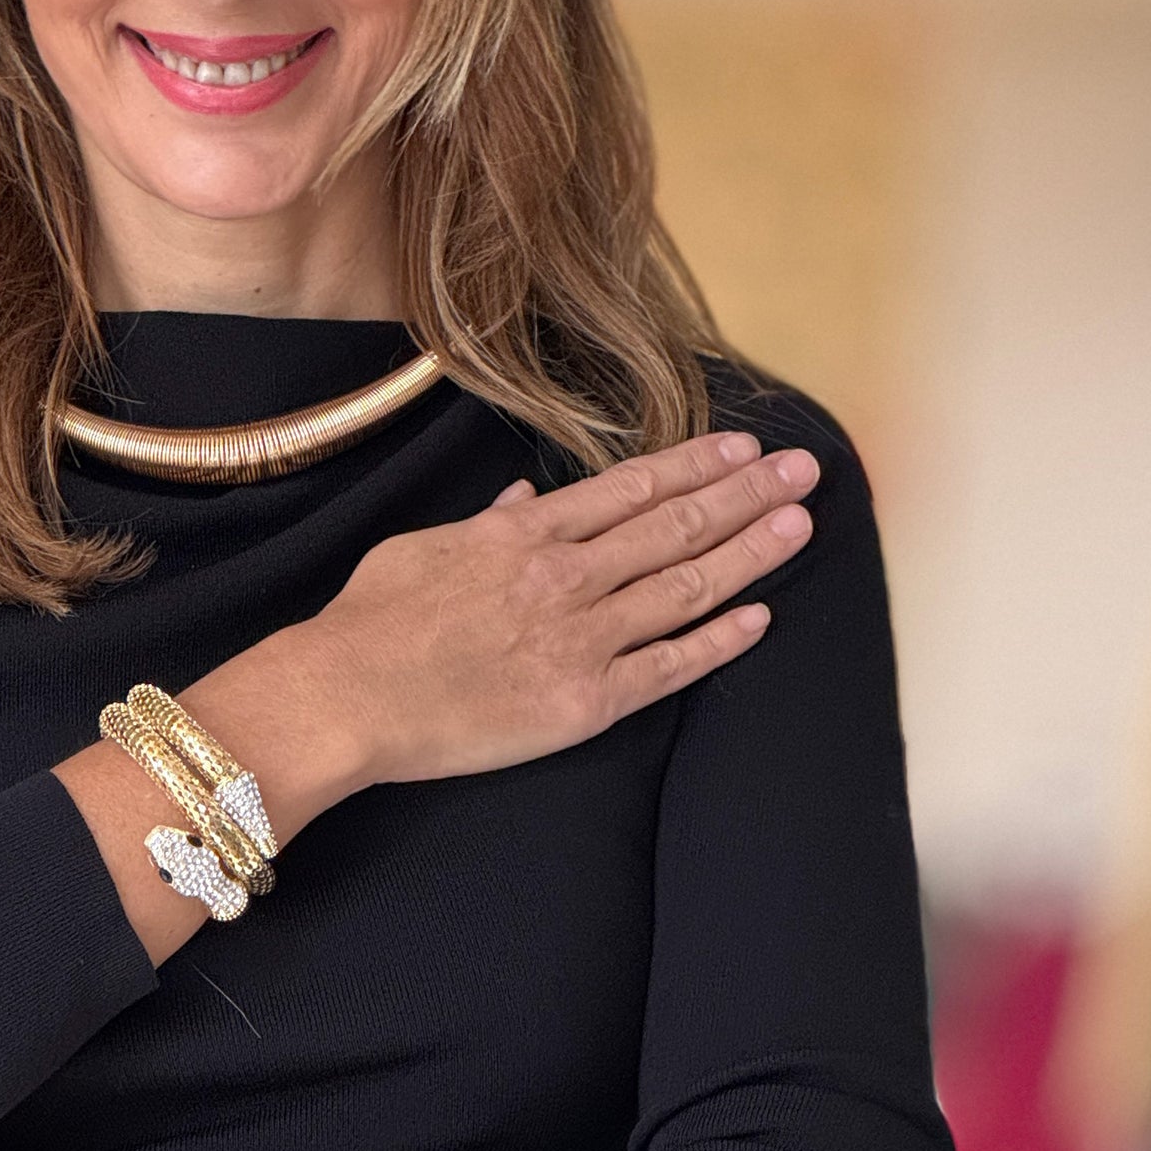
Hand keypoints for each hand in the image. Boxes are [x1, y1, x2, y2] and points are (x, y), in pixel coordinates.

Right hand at [297, 428, 817, 787]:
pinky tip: (759, 618)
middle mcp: (566, 577)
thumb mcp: (422, 550)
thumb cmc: (369, 624)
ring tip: (800, 526)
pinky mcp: (585, 701)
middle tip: (804, 470)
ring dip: (749, 553)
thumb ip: (484, 524)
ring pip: (685, 587)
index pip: (630, 489)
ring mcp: (580, 639)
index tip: (743, 448)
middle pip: (674, 527)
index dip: (695, 466)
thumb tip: (520, 498)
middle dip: (746, 496)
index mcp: (526, 536)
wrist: (346, 695)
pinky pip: (668, 668)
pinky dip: (717, 641)